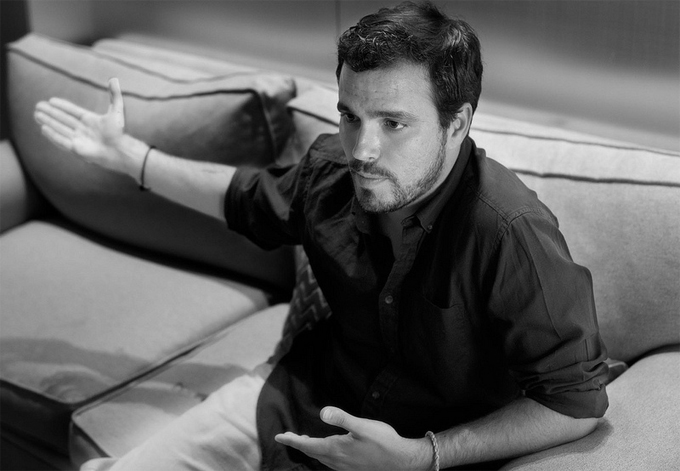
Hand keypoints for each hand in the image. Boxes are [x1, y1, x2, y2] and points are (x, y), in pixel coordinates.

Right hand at [34, 78, 133, 173]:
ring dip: (48, 121)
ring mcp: (79, 139)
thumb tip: (114, 78)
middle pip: (63, 119)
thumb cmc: (118, 133)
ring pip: (60, 128)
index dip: (62, 106)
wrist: (118, 150)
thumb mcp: (117, 111)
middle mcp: (83, 130)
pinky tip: (43, 128)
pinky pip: (61, 140)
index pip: (73, 111)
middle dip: (50, 113)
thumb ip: (115, 95)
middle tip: (38, 106)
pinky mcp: (76, 149)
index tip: (51, 100)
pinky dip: (52, 134)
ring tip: (36, 115)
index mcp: (91, 121)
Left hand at [275, 406, 429, 470]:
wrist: (402, 462)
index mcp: (336, 449)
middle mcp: (337, 461)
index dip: (292, 441)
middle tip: (287, 436)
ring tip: (304, 441)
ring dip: (310, 449)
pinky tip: (327, 450)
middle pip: (312, 452)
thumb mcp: (363, 426)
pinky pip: (330, 461)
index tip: (278, 436)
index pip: (307, 445)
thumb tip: (322, 412)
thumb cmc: (384, 442)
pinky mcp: (352, 468)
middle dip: (298, 444)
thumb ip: (342, 418)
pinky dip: (322, 453)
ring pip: (321, 458)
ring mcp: (344, 467)